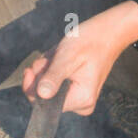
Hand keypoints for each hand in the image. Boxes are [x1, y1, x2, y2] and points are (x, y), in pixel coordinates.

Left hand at [21, 2, 137, 115]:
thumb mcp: (68, 56)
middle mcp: (81, 104)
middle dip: (42, 75)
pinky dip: (51, 69)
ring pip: (47, 88)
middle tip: (49, 59)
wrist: (106, 33)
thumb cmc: (89, 42)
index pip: (45, 104)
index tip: (30, 69)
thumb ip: (54, 77)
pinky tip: (59, 58)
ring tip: (58, 56)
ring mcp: (79, 98)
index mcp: (82, 99)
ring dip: (47, 70)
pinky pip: (54, 83)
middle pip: (45, 97)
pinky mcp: (75, 91)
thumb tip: (41, 95)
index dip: (33, 88)